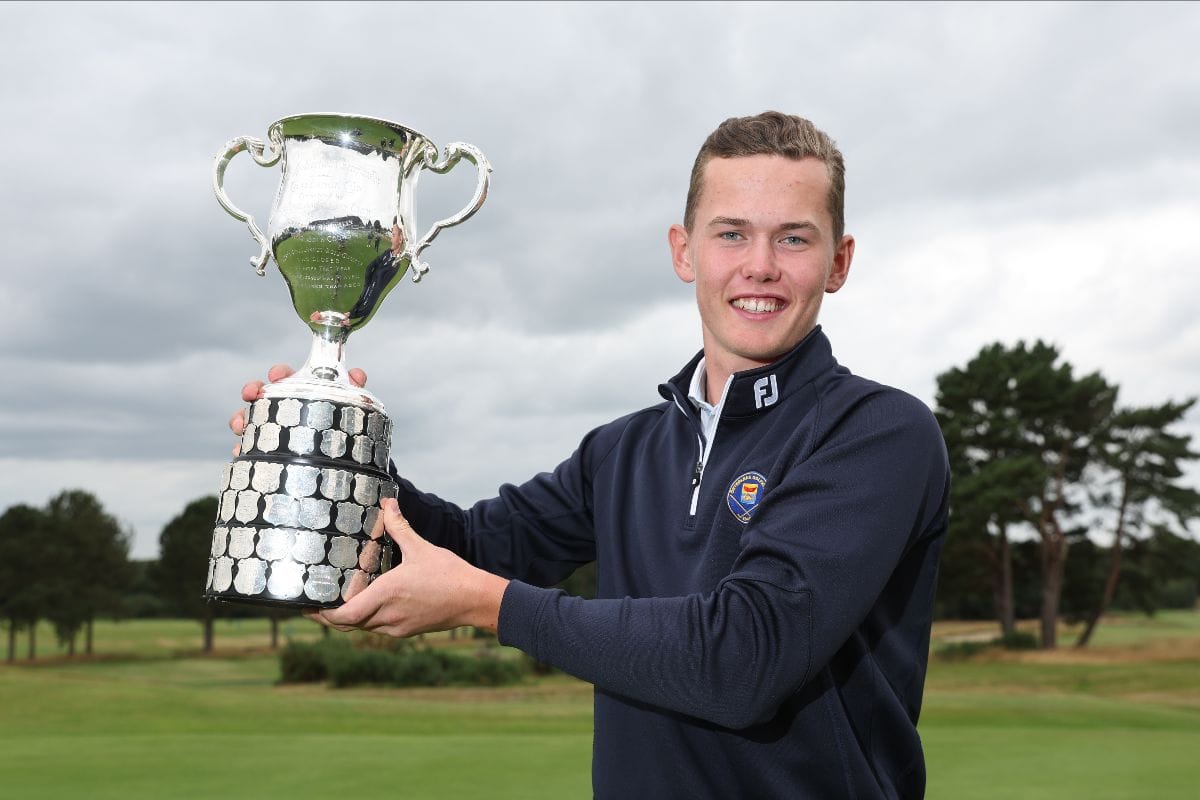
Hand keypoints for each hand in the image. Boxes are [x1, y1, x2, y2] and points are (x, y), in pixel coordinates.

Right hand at [227, 364, 367, 455]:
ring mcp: (270, 426)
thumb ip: (352, 389)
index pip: (284, 375)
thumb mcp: (347, 405)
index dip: (278, 373)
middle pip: (260, 393)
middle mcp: (280, 406)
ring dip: (240, 418)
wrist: (337, 456)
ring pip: (248, 417)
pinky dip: (243, 447)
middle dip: (252, 390)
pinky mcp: (264, 448)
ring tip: (240, 426)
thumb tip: (357, 374)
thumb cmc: (338, 421)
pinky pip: (248, 446)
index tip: (276, 375)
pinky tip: (241, 450)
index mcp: (297, 391)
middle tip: (250, 393)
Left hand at [306, 499, 509, 637]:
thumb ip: (399, 527)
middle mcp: (388, 616)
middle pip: (348, 624)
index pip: (344, 616)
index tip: (308, 604)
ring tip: (338, 601)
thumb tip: (387, 504)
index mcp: (386, 595)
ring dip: (350, 617)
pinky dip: (368, 618)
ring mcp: (398, 627)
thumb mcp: (421, 548)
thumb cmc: (449, 575)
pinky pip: (379, 627)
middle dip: (329, 616)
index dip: (323, 613)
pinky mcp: (407, 630)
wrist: (474, 600)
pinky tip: (369, 604)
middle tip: (314, 604)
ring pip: (363, 627)